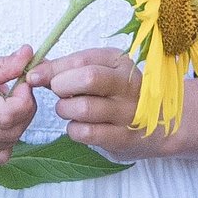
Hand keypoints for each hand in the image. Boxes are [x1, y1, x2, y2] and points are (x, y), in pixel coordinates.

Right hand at [0, 51, 37, 165]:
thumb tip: (27, 57)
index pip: (8, 113)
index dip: (25, 98)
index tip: (22, 82)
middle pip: (12, 131)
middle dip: (26, 109)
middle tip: (18, 90)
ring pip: (8, 145)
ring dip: (17, 125)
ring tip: (5, 104)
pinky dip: (5, 142)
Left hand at [32, 46, 148, 160]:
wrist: (162, 126)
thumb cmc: (120, 95)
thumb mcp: (102, 72)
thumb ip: (69, 69)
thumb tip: (35, 70)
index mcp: (121, 62)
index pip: (82, 59)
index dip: (53, 68)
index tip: (34, 76)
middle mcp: (128, 84)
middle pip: (87, 78)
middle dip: (62, 86)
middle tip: (60, 93)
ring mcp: (128, 112)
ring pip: (83, 108)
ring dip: (65, 110)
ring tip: (69, 110)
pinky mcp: (123, 138)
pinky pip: (86, 133)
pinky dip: (74, 130)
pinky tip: (79, 126)